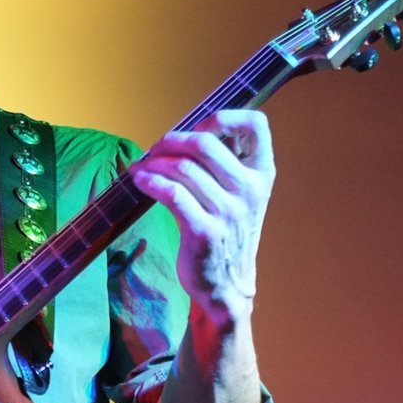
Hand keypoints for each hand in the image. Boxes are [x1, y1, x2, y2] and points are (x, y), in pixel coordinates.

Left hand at [130, 109, 274, 325]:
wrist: (227, 285)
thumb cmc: (226, 232)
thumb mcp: (239, 195)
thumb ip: (224, 165)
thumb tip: (184, 133)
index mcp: (262, 174)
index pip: (256, 125)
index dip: (223, 118)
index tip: (198, 128)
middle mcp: (249, 190)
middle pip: (205, 143)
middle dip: (171, 140)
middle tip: (155, 149)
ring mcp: (228, 212)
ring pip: (183, 168)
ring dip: (154, 162)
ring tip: (142, 167)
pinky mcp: (204, 232)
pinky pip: (172, 194)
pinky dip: (150, 182)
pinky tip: (140, 180)